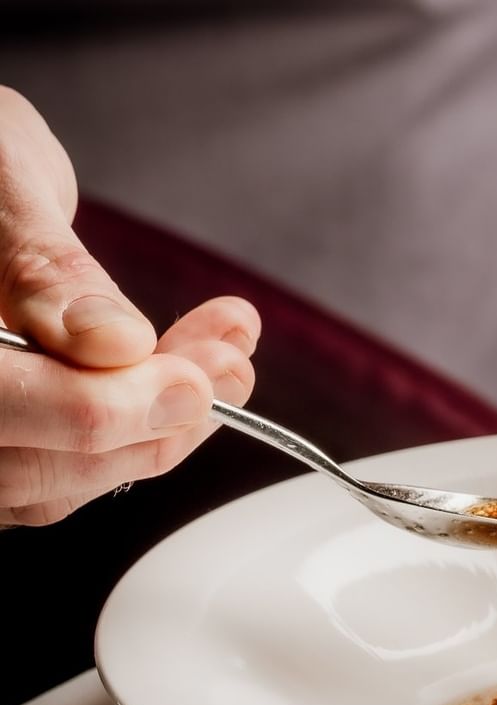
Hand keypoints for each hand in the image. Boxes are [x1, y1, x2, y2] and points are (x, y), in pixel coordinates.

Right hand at [0, 86, 259, 524]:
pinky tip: (201, 374)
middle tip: (231, 367)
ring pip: (62, 478)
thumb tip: (115, 345)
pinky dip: (148, 426)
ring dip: (165, 427)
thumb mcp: (6, 189)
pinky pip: (76, 464)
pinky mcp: (14, 436)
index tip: (191, 382)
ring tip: (231, 356)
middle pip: (35, 465)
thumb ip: (48, 271)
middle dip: (151, 422)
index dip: (99, 410)